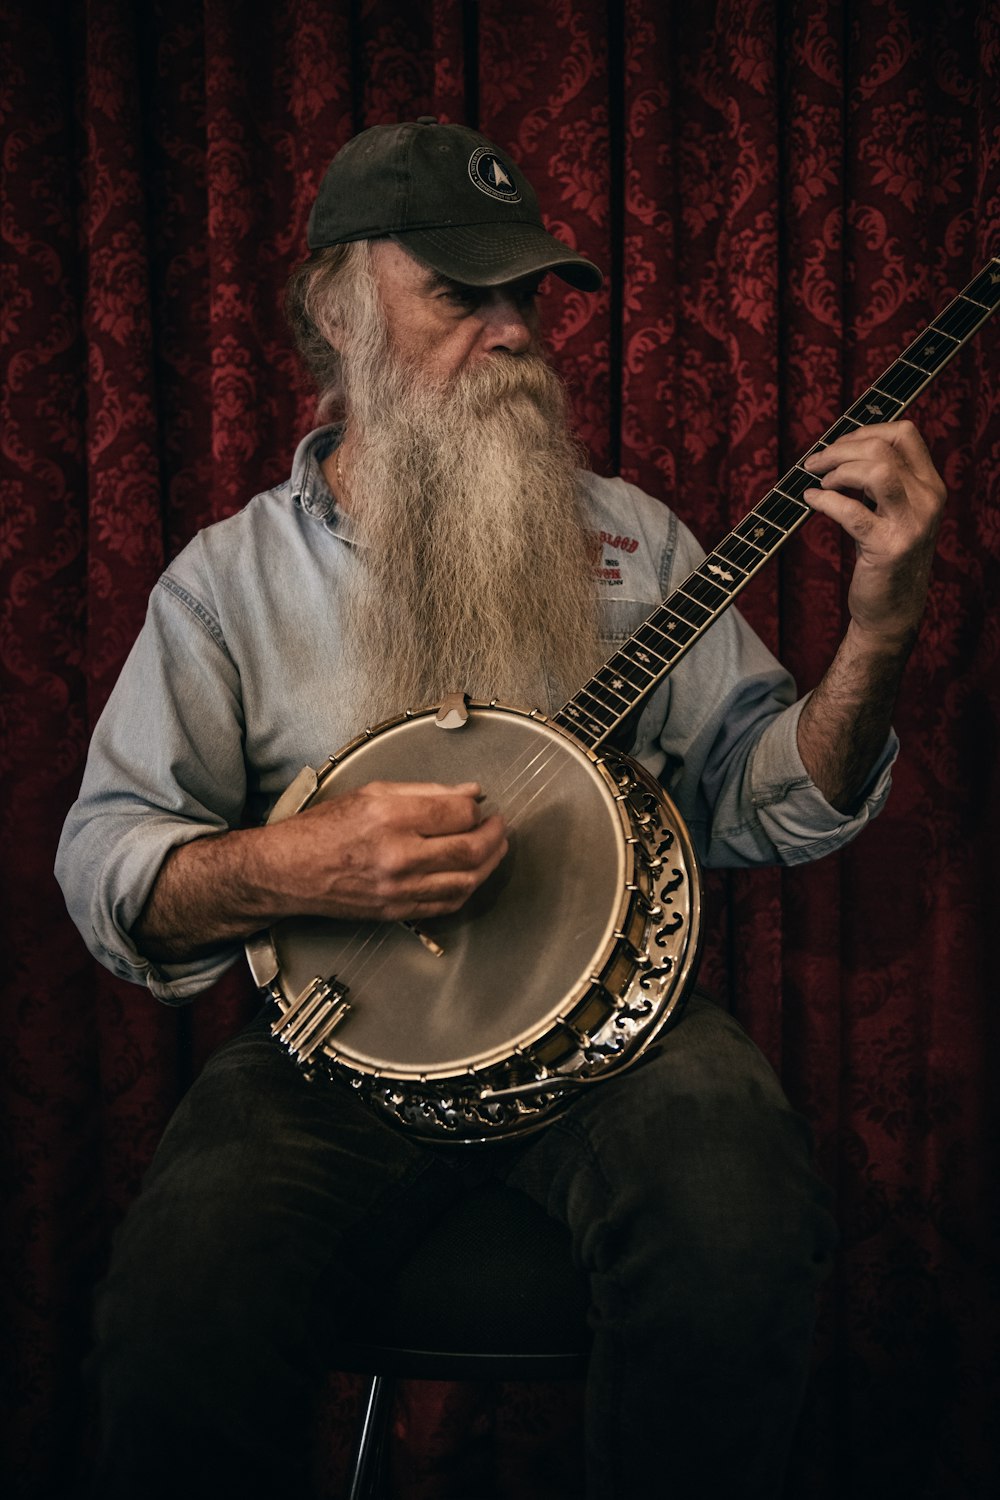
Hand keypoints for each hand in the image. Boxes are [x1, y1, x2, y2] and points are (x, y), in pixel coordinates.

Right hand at [265, 780, 508, 922]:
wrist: (289, 871)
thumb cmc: (324, 828)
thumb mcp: (372, 792)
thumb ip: (425, 791)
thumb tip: (469, 792)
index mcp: (391, 818)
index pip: (458, 813)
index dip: (477, 808)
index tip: (479, 804)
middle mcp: (398, 855)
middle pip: (470, 849)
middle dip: (495, 836)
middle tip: (499, 826)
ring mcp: (399, 888)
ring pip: (466, 881)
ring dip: (489, 864)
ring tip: (494, 849)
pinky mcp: (397, 910)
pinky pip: (446, 904)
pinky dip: (467, 889)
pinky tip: (471, 874)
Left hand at [801, 420, 945, 645]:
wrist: (892, 610)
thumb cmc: (885, 557)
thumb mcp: (894, 512)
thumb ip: (882, 481)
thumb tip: (841, 449)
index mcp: (931, 486)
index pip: (905, 434)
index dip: (865, 430)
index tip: (838, 444)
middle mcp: (928, 500)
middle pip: (884, 448)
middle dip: (840, 449)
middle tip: (814, 463)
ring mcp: (911, 524)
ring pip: (877, 470)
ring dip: (838, 470)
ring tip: (820, 482)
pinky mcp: (888, 547)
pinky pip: (851, 510)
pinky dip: (825, 500)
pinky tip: (811, 500)